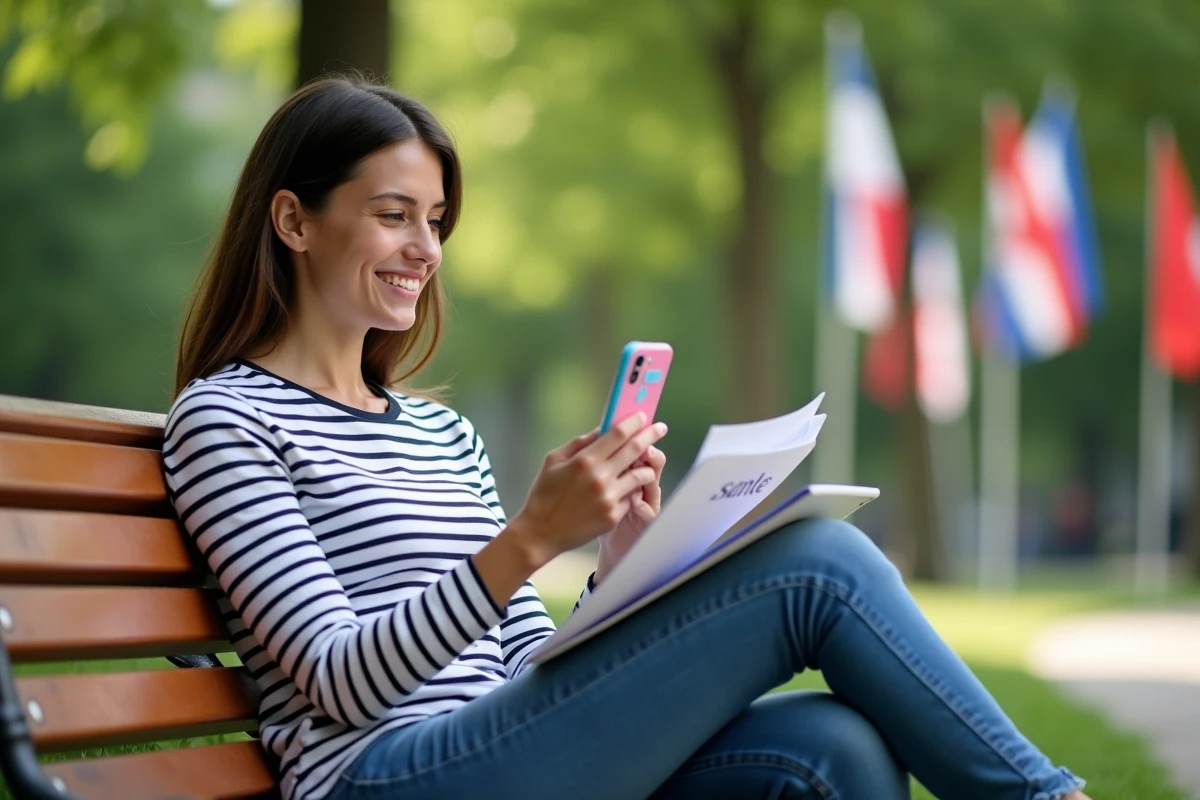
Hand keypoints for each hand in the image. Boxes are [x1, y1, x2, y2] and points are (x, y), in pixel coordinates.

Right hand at [505, 412, 669, 569]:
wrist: (541, 532)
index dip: (634, 422)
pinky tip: (626, 489)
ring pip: (641, 475)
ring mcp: (609, 498)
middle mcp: (600, 478)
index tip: (643, 416)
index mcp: (584, 461)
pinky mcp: (613, 516)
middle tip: (660, 428)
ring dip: (646, 466)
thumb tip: (602, 429)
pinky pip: (632, 497)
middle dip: (651, 435)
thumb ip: (579, 443)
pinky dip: (632, 490)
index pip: (618, 434)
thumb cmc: (544, 494)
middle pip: (635, 449)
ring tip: (644, 464)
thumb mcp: (553, 460)